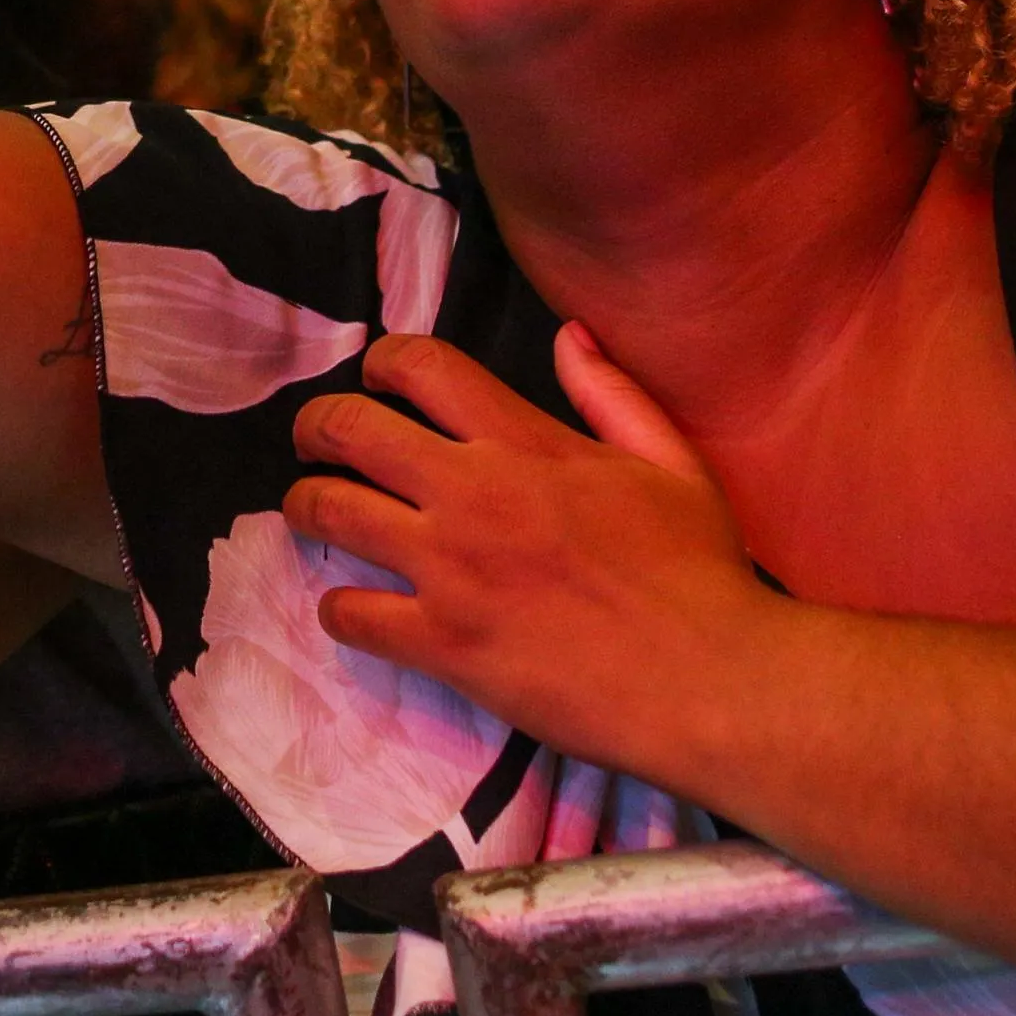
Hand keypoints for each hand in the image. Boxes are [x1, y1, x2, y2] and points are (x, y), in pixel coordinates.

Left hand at [283, 329, 768, 780]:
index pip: (422, 368)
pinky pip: (350, 616)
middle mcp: (473, 492)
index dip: (380, 363)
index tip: (372, 379)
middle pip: (350, 429)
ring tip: (310, 512)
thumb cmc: (701, 572)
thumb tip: (568, 334)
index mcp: (527, 442)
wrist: (709, 681)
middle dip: (315, 427)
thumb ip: (613, 395)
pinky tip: (350, 609)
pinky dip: (337, 610)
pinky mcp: (442, 644)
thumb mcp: (673, 463)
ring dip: (306, 506)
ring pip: (331, 512)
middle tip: (312, 444)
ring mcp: (450, 569)